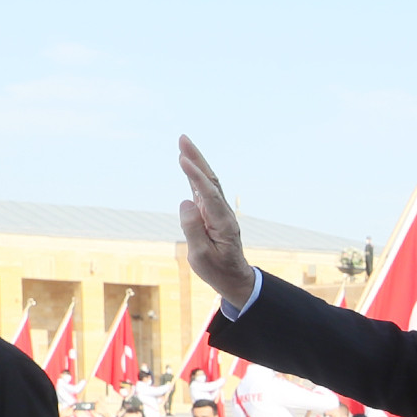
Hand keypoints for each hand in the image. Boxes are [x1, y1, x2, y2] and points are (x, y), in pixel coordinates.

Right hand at [177, 136, 255, 302]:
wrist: (233, 277)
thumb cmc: (217, 269)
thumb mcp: (202, 256)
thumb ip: (193, 229)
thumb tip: (185, 202)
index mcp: (222, 222)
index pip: (208, 194)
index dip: (196, 176)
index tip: (183, 160)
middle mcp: (222, 212)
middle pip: (210, 180)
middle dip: (197, 158)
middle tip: (183, 138)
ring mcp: (218, 211)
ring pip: (207, 181)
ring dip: (196, 161)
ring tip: (183, 143)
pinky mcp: (212, 212)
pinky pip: (203, 189)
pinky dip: (195, 174)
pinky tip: (187, 162)